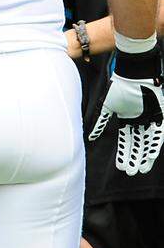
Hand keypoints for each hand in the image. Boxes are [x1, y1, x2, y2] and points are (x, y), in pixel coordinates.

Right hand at [88, 48, 163, 174]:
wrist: (133, 75)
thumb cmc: (119, 88)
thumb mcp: (106, 108)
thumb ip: (100, 123)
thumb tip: (90, 138)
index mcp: (127, 120)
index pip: (127, 141)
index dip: (124, 154)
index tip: (121, 167)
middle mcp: (140, 122)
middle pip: (138, 144)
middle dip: (134, 158)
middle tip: (132, 172)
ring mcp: (151, 119)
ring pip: (148, 141)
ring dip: (145, 155)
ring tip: (141, 168)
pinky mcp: (160, 115)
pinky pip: (158, 133)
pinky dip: (154, 144)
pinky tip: (151, 154)